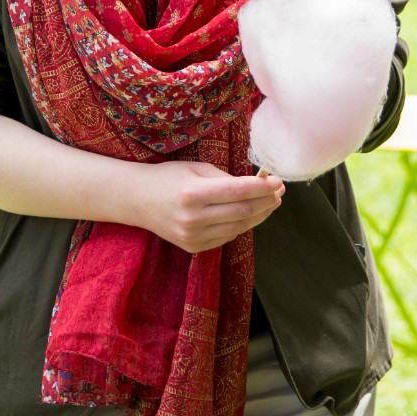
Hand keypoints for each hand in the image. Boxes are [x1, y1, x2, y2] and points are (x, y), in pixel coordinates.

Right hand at [136, 161, 284, 253]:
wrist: (136, 200)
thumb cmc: (168, 177)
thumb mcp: (196, 168)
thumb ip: (226, 178)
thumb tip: (258, 184)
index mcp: (193, 194)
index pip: (239, 192)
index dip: (263, 187)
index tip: (278, 181)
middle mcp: (193, 219)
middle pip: (243, 212)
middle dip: (266, 202)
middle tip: (280, 192)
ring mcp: (192, 237)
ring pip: (238, 228)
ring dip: (259, 215)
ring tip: (271, 203)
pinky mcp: (193, 247)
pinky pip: (226, 237)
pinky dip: (242, 226)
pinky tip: (250, 214)